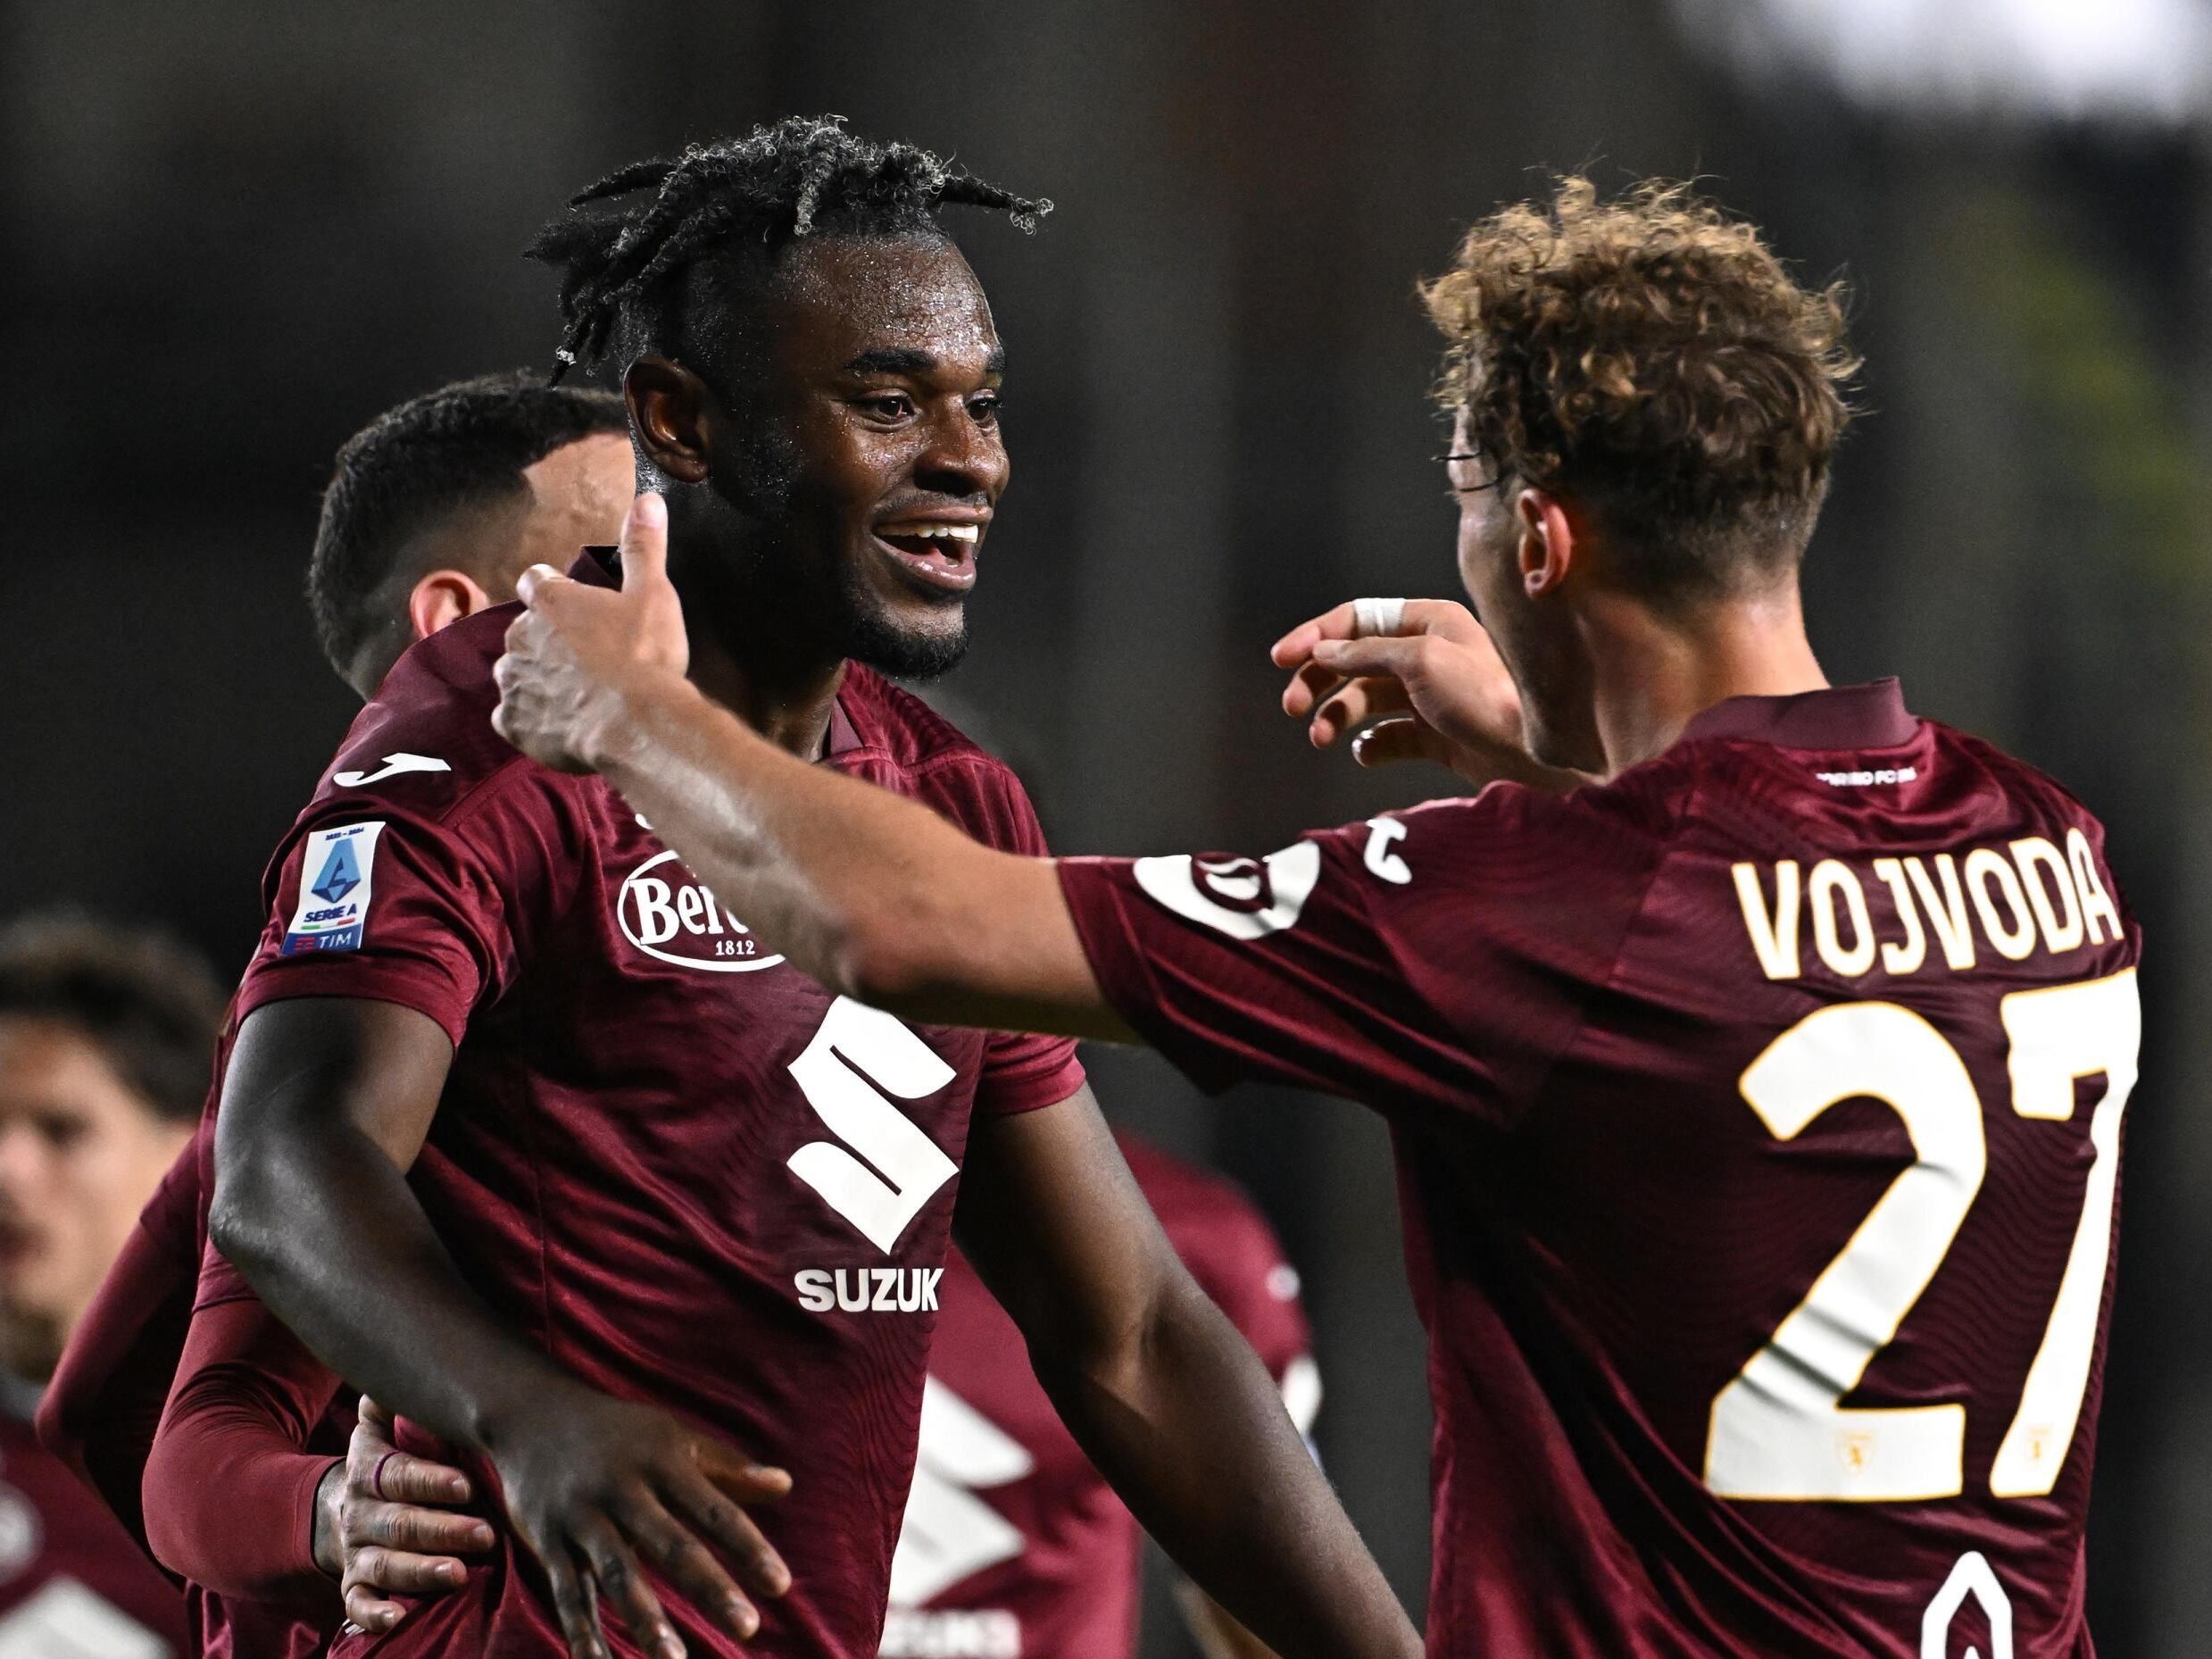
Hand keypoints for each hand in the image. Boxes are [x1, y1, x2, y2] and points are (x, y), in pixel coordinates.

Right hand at [323, 1396, 494, 1634]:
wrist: (338, 1508)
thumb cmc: (384, 1465)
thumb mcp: (379, 1430)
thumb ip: (389, 1404)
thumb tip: (403, 1366)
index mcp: (369, 1470)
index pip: (399, 1474)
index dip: (431, 1481)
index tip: (466, 1486)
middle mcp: (360, 1512)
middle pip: (400, 1523)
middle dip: (443, 1531)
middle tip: (486, 1535)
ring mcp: (355, 1551)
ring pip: (384, 1564)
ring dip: (419, 1571)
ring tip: (457, 1575)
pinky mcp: (352, 1584)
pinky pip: (356, 1604)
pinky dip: (374, 1614)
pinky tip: (397, 1618)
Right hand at [483, 1381, 791, 1658]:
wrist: (533, 1414)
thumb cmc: (620, 1433)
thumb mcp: (673, 1438)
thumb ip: (728, 1468)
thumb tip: (786, 1486)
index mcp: (662, 1462)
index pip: (715, 1510)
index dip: (749, 1548)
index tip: (780, 1586)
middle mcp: (623, 1490)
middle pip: (672, 1545)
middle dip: (710, 1588)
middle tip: (748, 1628)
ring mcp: (582, 1517)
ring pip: (617, 1574)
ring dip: (646, 1619)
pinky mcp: (547, 1541)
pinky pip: (567, 1593)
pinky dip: (582, 1632)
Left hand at [494, 491, 692, 773]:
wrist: (638, 727)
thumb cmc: (645, 657)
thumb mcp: (654, 594)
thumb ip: (644, 546)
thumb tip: (648, 498)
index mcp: (551, 602)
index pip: (536, 581)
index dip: (555, 591)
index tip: (574, 604)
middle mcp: (521, 637)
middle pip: (525, 630)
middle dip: (549, 640)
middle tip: (588, 659)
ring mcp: (513, 682)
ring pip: (516, 673)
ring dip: (537, 679)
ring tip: (575, 695)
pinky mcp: (513, 723)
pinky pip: (511, 717)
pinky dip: (529, 719)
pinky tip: (557, 725)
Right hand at [1271, 598, 1581, 790]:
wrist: (1533, 752)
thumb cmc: (1485, 697)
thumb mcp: (1420, 660)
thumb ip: (1367, 653)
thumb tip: (1324, 650)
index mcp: (1426, 622)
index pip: (1356, 620)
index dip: (1316, 637)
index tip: (1282, 660)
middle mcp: (1426, 654)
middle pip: (1353, 661)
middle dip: (1319, 681)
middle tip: (1293, 707)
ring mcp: (1428, 696)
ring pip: (1365, 701)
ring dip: (1336, 717)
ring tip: (1322, 738)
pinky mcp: (1434, 736)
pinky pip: (1387, 738)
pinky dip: (1370, 746)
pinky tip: (1366, 753)